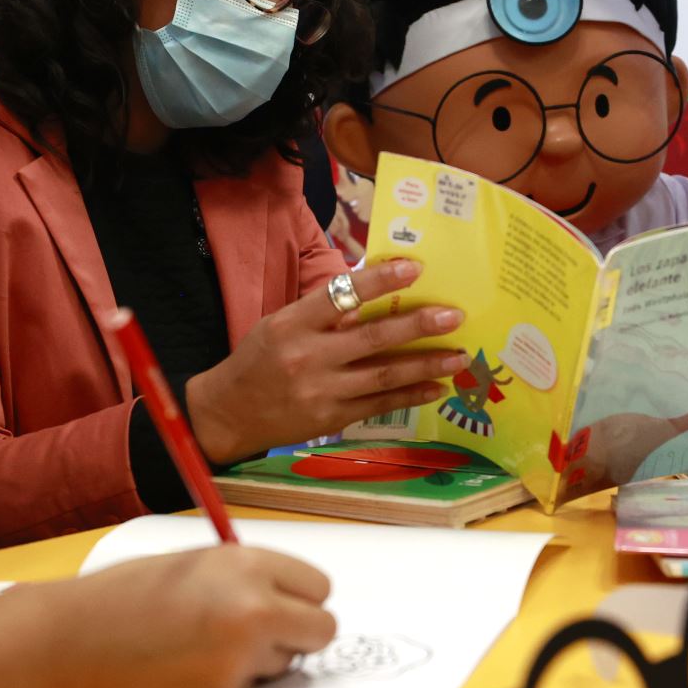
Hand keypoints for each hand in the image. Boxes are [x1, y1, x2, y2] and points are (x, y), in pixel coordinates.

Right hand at [56, 545, 337, 687]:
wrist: (76, 640)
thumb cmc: (127, 596)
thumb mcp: (196, 564)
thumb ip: (247, 577)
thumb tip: (291, 598)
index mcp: (247, 562)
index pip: (318, 586)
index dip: (300, 600)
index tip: (283, 607)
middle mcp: (254, 604)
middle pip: (322, 628)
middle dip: (299, 635)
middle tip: (265, 636)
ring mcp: (242, 651)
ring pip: (288, 663)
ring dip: (262, 661)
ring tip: (209, 647)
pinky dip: (234, 683)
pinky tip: (193, 667)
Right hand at [187, 259, 464, 460]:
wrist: (228, 413)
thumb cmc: (259, 359)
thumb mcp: (281, 324)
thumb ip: (324, 314)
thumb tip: (375, 295)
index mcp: (293, 324)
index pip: (342, 296)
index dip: (381, 281)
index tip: (416, 268)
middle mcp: (308, 358)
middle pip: (373, 338)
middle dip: (418, 326)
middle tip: (454, 315)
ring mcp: (321, 392)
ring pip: (384, 375)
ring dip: (426, 364)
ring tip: (459, 355)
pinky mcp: (331, 419)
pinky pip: (380, 404)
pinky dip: (411, 395)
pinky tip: (437, 386)